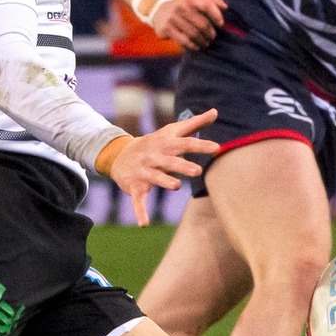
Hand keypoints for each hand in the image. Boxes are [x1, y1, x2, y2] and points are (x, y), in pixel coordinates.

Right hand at [108, 108, 218, 226]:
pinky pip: (138, 201)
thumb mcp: (171, 131)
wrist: (120, 154)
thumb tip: (215, 112)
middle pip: (170, 161)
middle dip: (182, 166)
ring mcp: (144, 172)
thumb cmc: (154, 143)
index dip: (200, 145)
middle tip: (197, 171)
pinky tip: (144, 224)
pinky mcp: (135, 187)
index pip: (185, 143)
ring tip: (176, 186)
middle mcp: (154, 157)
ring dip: (164, 181)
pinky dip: (140, 212)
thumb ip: (194, 123)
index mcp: (165, 144)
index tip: (216, 148)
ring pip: (155, 177)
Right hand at [149, 0, 225, 49]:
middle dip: (210, 33)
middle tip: (213, 37)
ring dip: (203, 41)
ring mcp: (173, 18)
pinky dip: (192, 45)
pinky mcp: (167, 29)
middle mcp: (181, 7)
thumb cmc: (184, 6)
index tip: (221, 24)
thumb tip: (225, 7)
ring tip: (206, 43)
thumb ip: (212, 0)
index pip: (207, 5)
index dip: (216, 15)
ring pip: (193, 34)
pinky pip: (183, 40)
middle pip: (202, 24)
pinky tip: (196, 47)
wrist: (159, 11)